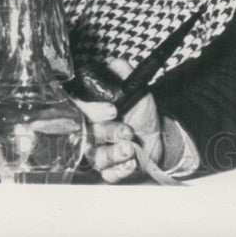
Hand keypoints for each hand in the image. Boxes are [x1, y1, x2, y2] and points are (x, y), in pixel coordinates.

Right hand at [78, 58, 162, 183]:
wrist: (157, 135)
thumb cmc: (139, 111)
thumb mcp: (135, 88)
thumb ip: (123, 71)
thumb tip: (113, 62)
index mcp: (90, 112)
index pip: (78, 110)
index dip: (92, 110)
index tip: (113, 110)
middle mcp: (89, 133)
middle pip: (85, 136)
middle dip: (107, 132)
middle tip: (127, 129)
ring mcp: (97, 153)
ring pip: (97, 158)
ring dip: (115, 152)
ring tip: (132, 146)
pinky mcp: (108, 170)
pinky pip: (108, 174)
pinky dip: (121, 169)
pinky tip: (132, 162)